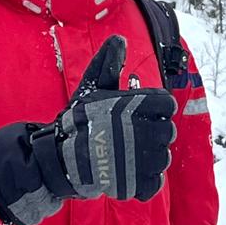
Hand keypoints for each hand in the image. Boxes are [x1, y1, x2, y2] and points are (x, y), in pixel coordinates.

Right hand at [0, 36, 176, 224]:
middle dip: (151, 133)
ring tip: (128, 155)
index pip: (166, 105)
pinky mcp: (135, 184)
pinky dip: (145, 180)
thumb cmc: (77, 120)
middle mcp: (144, 131)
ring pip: (163, 157)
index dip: (154, 109)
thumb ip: (108, 63)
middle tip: (130, 136)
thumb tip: (119, 40)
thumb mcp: (91, 87)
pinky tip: (130, 173)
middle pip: (167, 131)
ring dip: (149, 157)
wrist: (58, 157)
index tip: (137, 114)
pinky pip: (154, 183)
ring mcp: (141, 160)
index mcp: (138, 105)